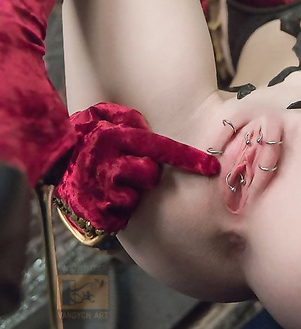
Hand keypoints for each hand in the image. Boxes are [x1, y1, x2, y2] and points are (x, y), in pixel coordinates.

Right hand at [54, 103, 219, 233]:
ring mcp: (100, 188)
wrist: (55, 157)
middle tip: (127, 165)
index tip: (212, 167)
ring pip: (136, 196)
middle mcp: (108, 161)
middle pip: (150, 175)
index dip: (188, 158)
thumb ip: (137, 123)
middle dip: (144, 172)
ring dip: (130, 191)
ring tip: (112, 180)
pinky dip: (118, 207)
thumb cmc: (92, 135)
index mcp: (116, 137)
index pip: (160, 148)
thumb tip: (163, 129)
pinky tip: (106, 196)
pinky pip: (121, 214)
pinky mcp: (94, 211)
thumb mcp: (112, 119)